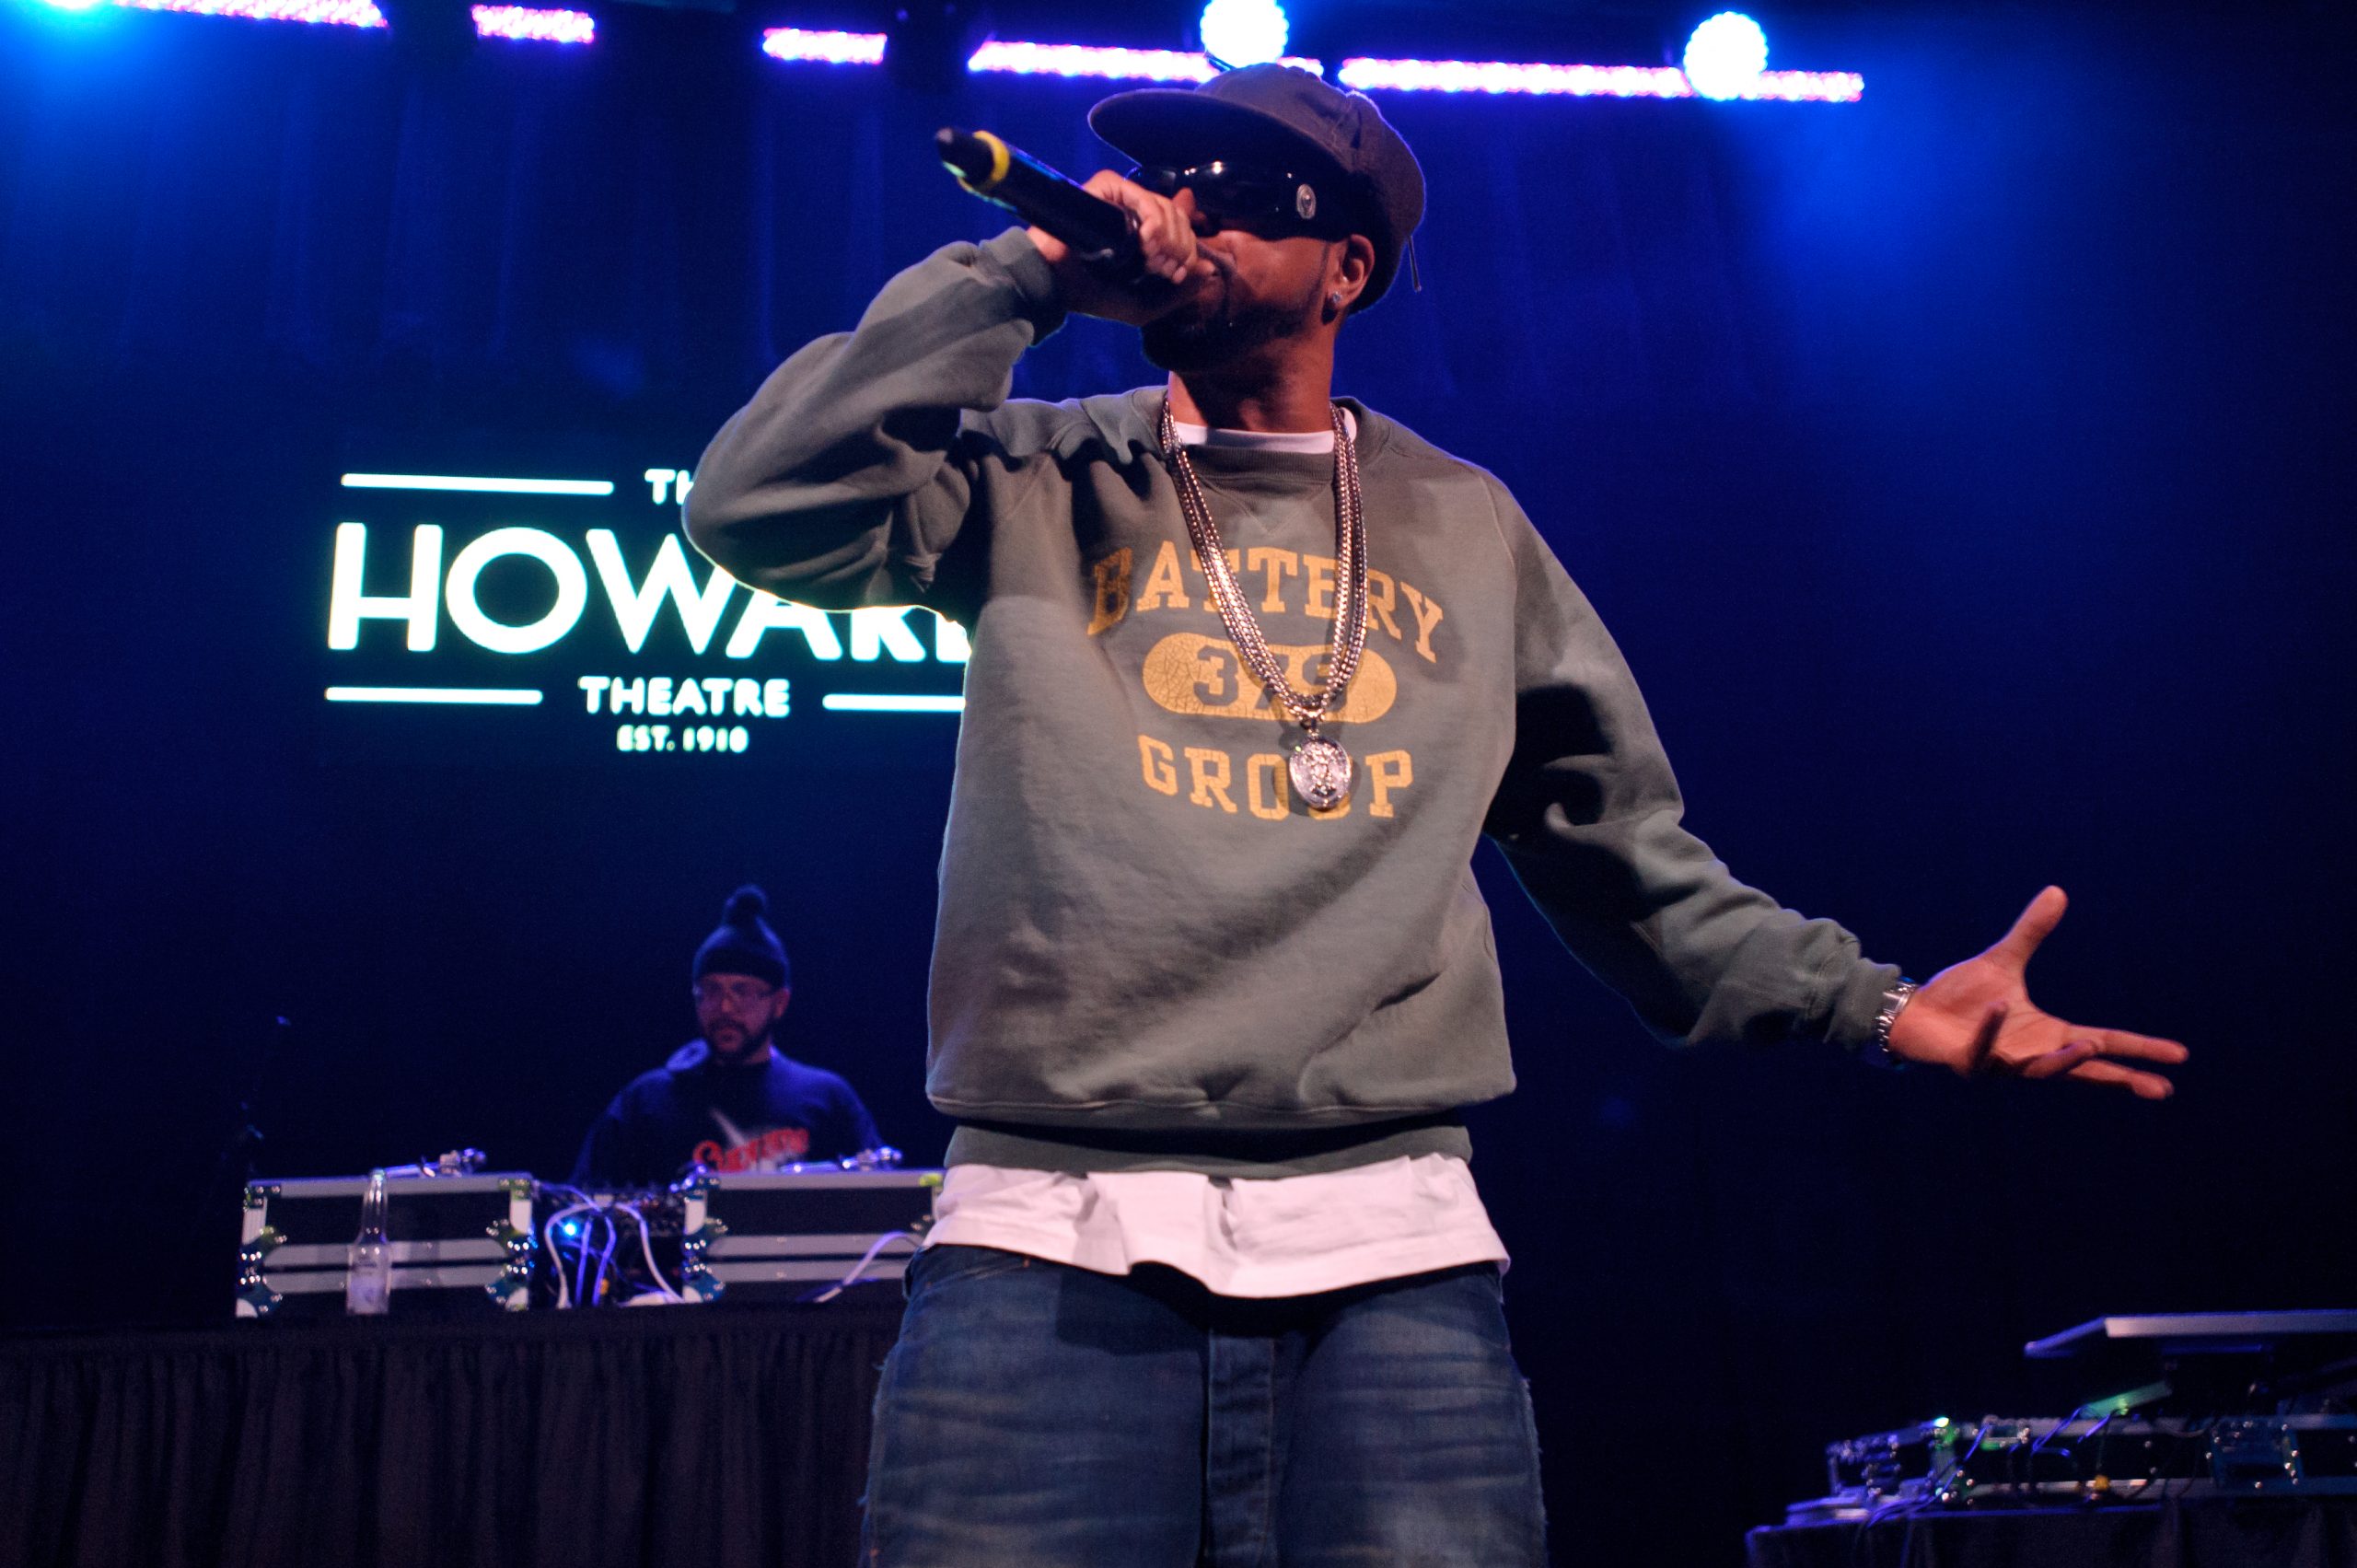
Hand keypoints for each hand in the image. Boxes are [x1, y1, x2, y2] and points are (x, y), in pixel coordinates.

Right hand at [1026, 170, 1217, 324]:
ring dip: (1168, 238)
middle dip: (1181, 246)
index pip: (1182, 225)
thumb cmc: (1095, 296)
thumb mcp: (1146, 305)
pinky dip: (1153, 221)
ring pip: (1166, 206)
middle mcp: (1135, 211)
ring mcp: (1121, 197)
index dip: (1188, 246)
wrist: (1058, 286)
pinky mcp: (1107, 187)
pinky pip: (1144, 198)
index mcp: (1144, 232)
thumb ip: (1180, 292)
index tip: (1177, 271)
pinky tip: (1146, 243)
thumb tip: (1209, 268)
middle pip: (1179, 216)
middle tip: (1164, 270)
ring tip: (1151, 261)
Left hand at [1884, 886, 2187, 1097]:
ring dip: (2063, 1060)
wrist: (1915, 1012)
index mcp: (2048, 1034)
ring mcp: (2003, 1064)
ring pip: (2040, 1071)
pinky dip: (1990, 1030)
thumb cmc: (1962, 996)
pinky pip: (1983, 1051)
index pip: (2104, 1043)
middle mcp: (2031, 1054)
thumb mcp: (2003, 960)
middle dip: (2121, 1079)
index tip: (2179, 1055)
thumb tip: (2057, 891)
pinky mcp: (1969, 1064)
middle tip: (2160, 1089)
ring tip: (2091, 1045)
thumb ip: (2031, 932)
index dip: (2139, 1050)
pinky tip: (1995, 1006)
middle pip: (2086, 1071)